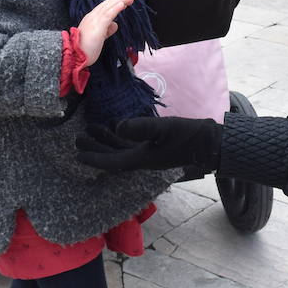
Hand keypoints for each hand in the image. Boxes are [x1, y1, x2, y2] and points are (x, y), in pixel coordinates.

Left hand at [75, 117, 221, 172]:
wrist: (210, 143)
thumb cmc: (188, 135)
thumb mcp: (164, 128)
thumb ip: (141, 127)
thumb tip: (118, 126)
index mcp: (141, 159)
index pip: (112, 161)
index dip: (94, 159)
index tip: (78, 155)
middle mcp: (142, 160)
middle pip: (112, 157)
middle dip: (95, 150)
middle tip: (78, 140)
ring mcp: (149, 155)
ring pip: (120, 151)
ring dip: (105, 143)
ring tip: (91, 131)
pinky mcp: (155, 148)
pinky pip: (131, 146)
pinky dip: (120, 139)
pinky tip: (115, 128)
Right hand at [77, 0, 133, 65]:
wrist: (75, 56)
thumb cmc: (85, 50)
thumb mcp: (99, 38)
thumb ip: (107, 31)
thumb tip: (115, 25)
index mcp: (90, 19)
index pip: (103, 7)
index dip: (114, 4)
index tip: (124, 3)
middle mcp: (92, 17)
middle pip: (107, 4)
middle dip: (119, 0)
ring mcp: (94, 21)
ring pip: (108, 7)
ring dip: (120, 1)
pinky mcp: (98, 26)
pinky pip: (108, 14)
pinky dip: (115, 8)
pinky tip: (122, 4)